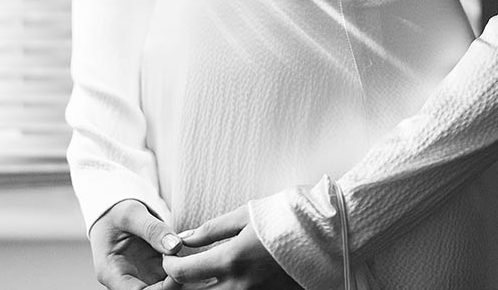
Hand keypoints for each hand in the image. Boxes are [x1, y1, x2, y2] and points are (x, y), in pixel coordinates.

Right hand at [90, 198, 183, 289]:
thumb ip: (152, 229)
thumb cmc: (115, 213)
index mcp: (111, 272)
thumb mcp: (131, 214)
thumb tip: (176, 246)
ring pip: (163, 287)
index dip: (160, 289)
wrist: (112, 213)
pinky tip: (188, 258)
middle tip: (186, 265)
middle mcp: (126, 281)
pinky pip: (169, 277)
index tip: (177, 272)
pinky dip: (180, 269)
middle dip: (172, 284)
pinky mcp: (153, 272)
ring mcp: (140, 278)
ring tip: (189, 261)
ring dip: (178, 277)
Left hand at [161, 205, 300, 289]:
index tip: (170, 256)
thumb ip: (211, 230)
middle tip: (176, 274)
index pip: (185, 273)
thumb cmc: (286, 217)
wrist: (328, 234)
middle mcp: (240, 285)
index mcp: (231, 259)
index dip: (170, 266)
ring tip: (198, 279)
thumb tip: (184, 238)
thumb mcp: (244, 215)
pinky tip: (222, 282)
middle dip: (180, 286)